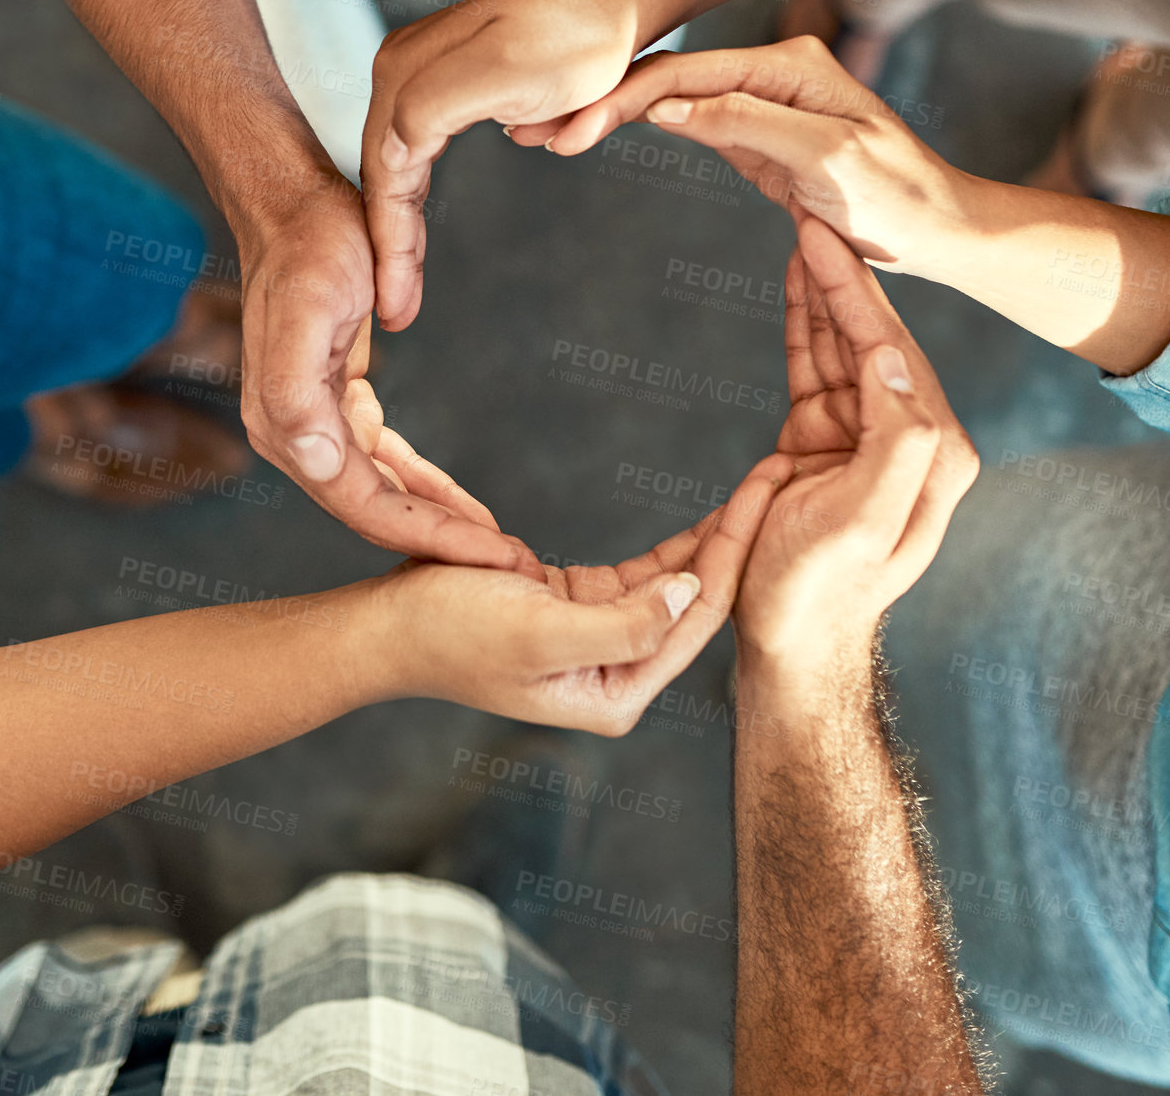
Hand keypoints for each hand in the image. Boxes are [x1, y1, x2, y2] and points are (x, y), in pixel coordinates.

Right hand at [232, 165, 539, 572]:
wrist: (291, 203)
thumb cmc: (307, 246)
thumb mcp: (307, 307)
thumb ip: (294, 390)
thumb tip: (312, 457)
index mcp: (285, 425)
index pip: (366, 505)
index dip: (432, 538)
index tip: (495, 558)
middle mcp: (295, 435)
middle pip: (377, 512)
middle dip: (445, 545)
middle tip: (515, 568)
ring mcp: (314, 423)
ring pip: (384, 495)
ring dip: (439, 523)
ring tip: (499, 549)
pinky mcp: (337, 405)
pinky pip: (385, 464)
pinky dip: (423, 487)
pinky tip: (461, 505)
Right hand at [361, 0, 645, 328]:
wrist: (613, 0)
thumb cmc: (571, 41)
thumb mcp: (499, 74)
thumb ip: (428, 110)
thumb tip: (385, 154)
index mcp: (403, 75)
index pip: (385, 179)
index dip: (388, 247)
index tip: (394, 308)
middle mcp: (398, 72)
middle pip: (383, 177)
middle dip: (388, 249)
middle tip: (395, 312)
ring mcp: (420, 76)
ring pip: (399, 170)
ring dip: (399, 231)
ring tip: (402, 288)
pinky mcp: (449, 85)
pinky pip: (421, 156)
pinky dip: (416, 201)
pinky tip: (415, 237)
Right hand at [364, 503, 745, 734]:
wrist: (385, 629)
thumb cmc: (449, 632)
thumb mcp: (540, 632)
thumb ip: (624, 625)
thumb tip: (691, 593)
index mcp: (616, 694)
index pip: (695, 616)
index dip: (736, 551)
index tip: (770, 493)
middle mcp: (618, 674)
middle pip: (695, 598)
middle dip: (739, 539)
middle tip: (784, 475)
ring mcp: (602, 640)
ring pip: (675, 582)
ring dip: (713, 535)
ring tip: (762, 483)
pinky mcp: (581, 608)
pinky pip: (644, 572)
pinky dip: (676, 542)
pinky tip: (714, 510)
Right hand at [553, 37, 974, 273]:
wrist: (936, 231)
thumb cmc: (895, 196)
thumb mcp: (825, 158)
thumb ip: (748, 122)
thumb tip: (668, 106)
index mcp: (790, 66)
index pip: (687, 73)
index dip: (622, 98)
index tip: (570, 129)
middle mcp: (773, 72)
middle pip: (670, 78)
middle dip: (602, 100)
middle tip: (538, 131)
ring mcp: (764, 102)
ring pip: (673, 98)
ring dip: (614, 113)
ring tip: (554, 132)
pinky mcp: (759, 136)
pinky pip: (692, 122)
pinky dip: (646, 129)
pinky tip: (604, 132)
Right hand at [697, 216, 977, 682]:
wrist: (784, 640)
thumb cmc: (817, 593)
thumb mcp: (859, 524)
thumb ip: (893, 440)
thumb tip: (888, 356)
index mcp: (931, 452)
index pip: (893, 352)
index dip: (858, 292)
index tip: (827, 237)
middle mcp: (907, 437)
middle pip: (871, 336)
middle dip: (842, 275)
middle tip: (812, 213)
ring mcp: (862, 435)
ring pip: (841, 344)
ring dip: (822, 290)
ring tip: (803, 228)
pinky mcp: (823, 438)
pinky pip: (814, 367)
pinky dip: (804, 323)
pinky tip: (798, 282)